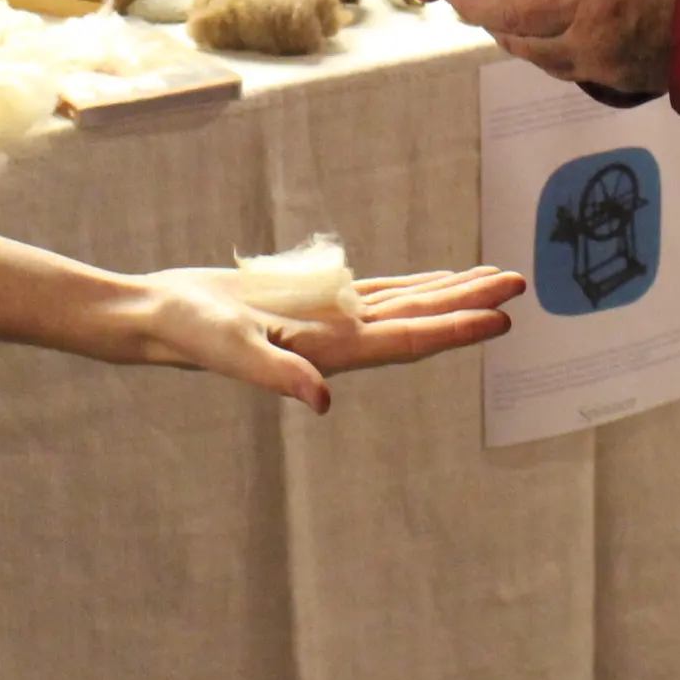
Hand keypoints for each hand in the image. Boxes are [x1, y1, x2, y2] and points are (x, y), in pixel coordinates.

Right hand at [121, 265, 526, 412]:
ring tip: (494, 277)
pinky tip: (433, 279)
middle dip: (470, 303)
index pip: (406, 341)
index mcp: (328, 352)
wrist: (159, 316)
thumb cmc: (189, 332)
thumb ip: (277, 374)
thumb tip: (321, 402)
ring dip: (448, 291)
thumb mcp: (231, 348)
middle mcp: (340, 339)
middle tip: (521, 285)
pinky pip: (375, 291)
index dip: (455, 330)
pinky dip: (410, 284)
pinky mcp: (313, 300)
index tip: (500, 319)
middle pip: (420, 320)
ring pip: (405, 303)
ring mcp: (330, 320)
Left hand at [422, 0, 679, 92]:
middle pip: (521, 41)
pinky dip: (559, 51)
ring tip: (513, 13)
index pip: (512, 9)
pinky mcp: (640, 82)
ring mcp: (618, 70)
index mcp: (597, 3)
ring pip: (549, 62)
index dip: (473, 1)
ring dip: (523, 39)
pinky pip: (580, 70)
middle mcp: (596, 46)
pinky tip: (567, 29)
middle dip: (492, 21)